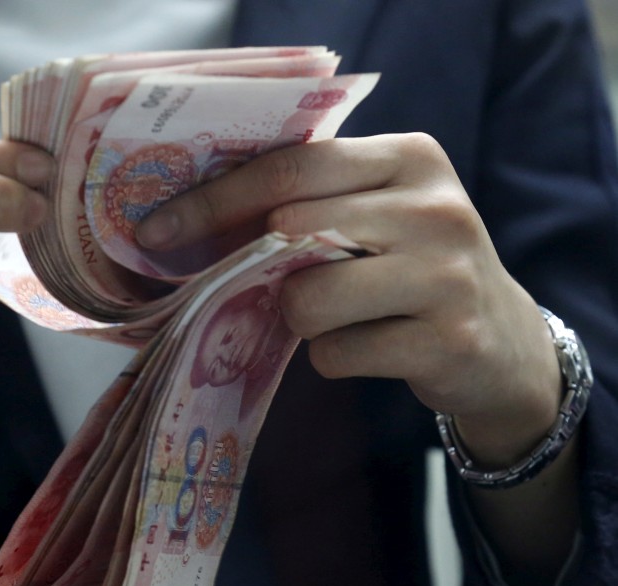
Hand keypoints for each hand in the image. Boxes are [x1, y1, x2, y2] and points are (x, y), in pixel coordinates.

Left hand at [137, 133, 560, 466]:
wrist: (501, 342)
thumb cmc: (413, 266)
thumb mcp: (379, 212)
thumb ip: (311, 201)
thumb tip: (192, 221)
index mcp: (410, 157)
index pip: (289, 170)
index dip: (213, 201)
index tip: (155, 230)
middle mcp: (434, 207)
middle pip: (290, 232)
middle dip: (256, 266)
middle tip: (265, 282)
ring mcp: (445, 275)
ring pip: (306, 300)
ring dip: (301, 319)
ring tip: (341, 315)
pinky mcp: (445, 341)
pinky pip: (335, 354)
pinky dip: (335, 357)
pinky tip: (373, 346)